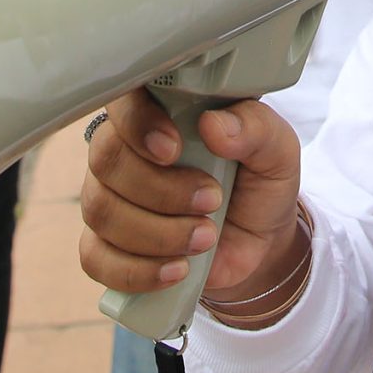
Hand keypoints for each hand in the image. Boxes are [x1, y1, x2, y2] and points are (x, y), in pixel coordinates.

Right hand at [78, 91, 305, 309]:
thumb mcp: (276, 150)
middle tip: (211, 200)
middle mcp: (124, 152)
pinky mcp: (106, 246)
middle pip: (106, 161)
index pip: (122, 102)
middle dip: (161, 189)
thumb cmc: (258, 183)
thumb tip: (214, 125)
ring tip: (206, 238)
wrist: (258, 244)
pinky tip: (177, 270)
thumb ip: (255, 128)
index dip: (137, 124)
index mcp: (160, 113)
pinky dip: (138, 270)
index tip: (173, 149)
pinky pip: (97, 259)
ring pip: (101, 212)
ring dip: (158, 232)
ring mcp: (109, 199)